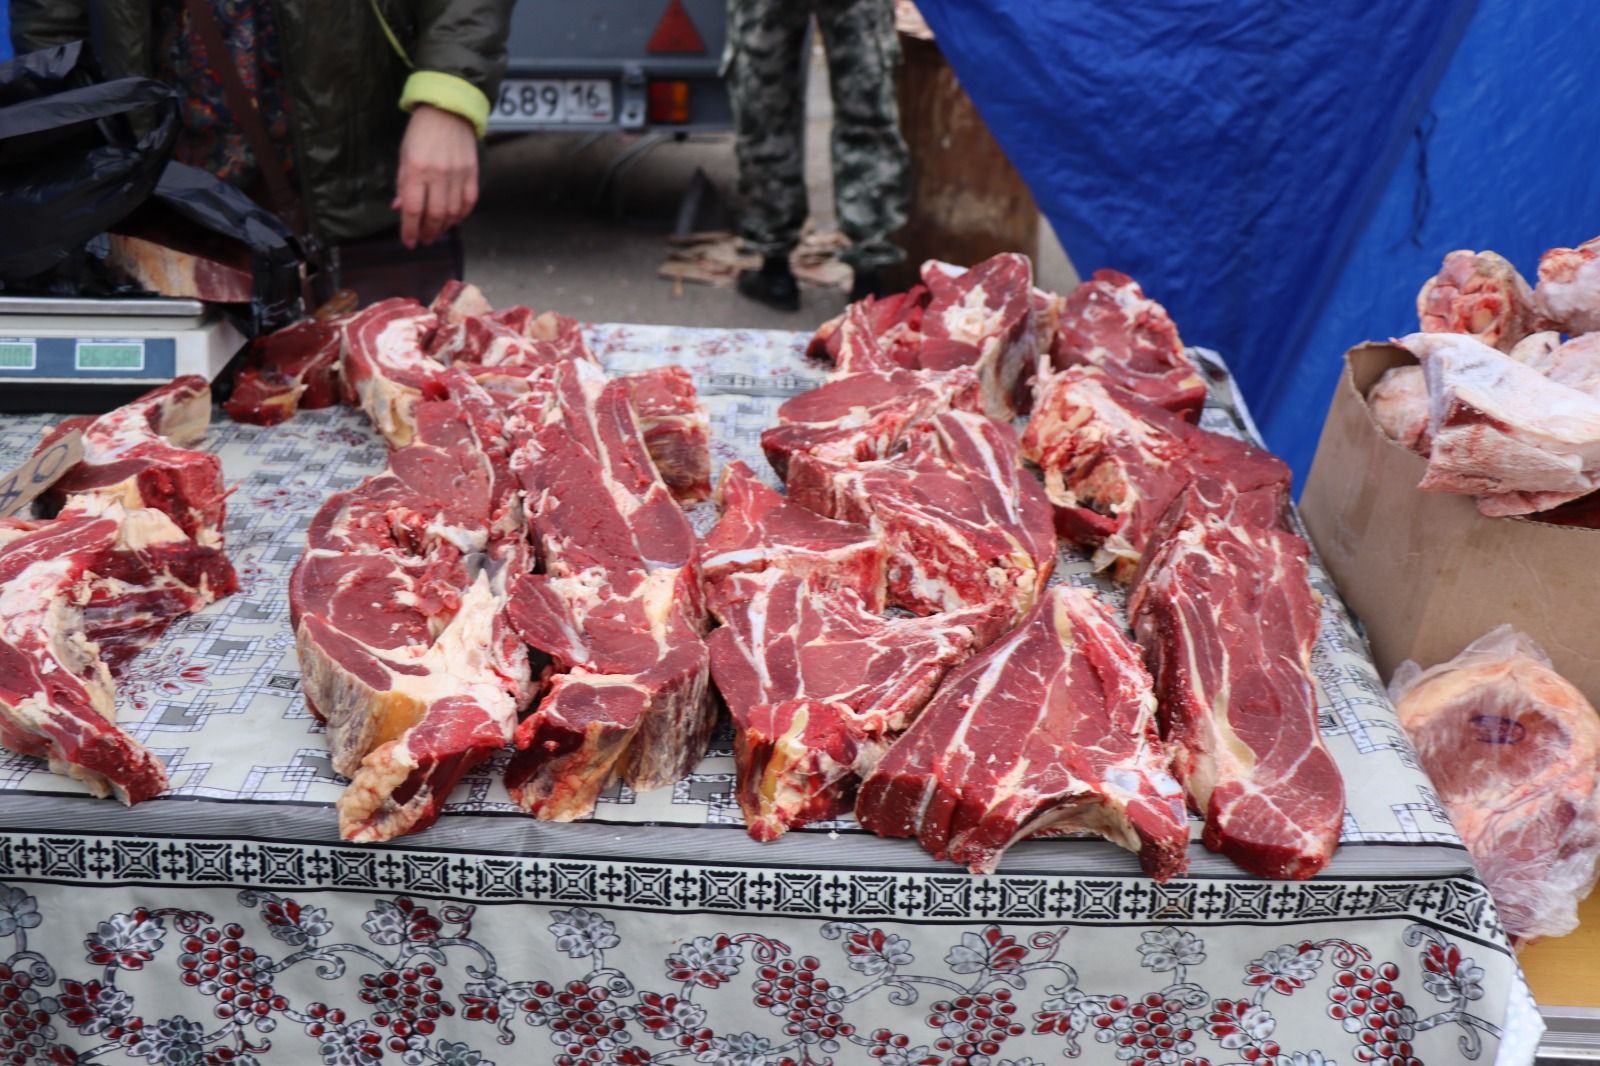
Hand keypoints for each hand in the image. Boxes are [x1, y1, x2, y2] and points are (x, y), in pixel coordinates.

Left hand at [392, 104, 479, 247]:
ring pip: (453, 212)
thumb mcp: (404, 157)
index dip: (410, 230)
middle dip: (428, 232)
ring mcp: (458, 174)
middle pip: (435, 215)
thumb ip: (403, 185)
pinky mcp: (472, 173)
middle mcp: (438, 174)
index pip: (413, 209)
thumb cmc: (421, 133)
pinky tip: (453, 220)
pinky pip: (468, 203)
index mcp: (416, 169)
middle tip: (423, 240)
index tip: (409, 242)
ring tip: (436, 232)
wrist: (448, 111)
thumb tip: (401, 209)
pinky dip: (461, 216)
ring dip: (444, 227)